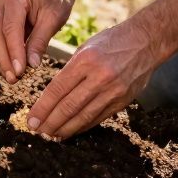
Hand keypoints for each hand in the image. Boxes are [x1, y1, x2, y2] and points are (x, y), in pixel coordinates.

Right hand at [0, 0, 71, 82]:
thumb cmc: (56, 0)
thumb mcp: (54, 19)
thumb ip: (40, 41)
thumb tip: (31, 65)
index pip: (10, 28)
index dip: (13, 51)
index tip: (20, 71)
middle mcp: (0, 0)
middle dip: (4, 58)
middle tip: (14, 78)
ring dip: (1, 59)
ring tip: (13, 78)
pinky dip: (3, 54)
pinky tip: (11, 69)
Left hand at [27, 17, 161, 139]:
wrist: (146, 41)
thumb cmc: (111, 41)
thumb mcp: (86, 48)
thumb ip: (70, 71)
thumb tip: (52, 96)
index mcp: (85, 60)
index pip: (58, 89)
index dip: (42, 108)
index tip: (31, 119)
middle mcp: (99, 77)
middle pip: (69, 106)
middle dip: (50, 122)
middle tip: (36, 131)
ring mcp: (113, 91)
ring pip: (83, 116)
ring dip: (65, 129)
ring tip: (51, 136)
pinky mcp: (122, 100)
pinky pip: (98, 117)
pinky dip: (82, 126)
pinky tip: (71, 131)